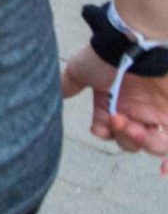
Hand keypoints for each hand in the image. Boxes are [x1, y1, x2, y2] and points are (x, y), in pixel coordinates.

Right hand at [63, 47, 167, 168]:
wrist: (135, 42)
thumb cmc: (107, 56)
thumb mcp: (80, 70)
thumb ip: (69, 84)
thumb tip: (55, 94)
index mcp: (114, 103)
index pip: (109, 130)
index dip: (104, 132)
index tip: (102, 126)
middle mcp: (135, 111)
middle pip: (130, 142)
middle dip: (123, 137)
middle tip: (119, 120)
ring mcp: (157, 113)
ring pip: (151, 146)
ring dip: (140, 143)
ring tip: (136, 128)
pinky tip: (164, 171)